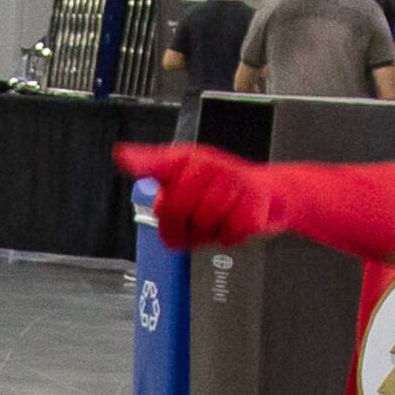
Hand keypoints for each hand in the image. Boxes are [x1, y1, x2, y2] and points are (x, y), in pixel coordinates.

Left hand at [117, 143, 284, 250]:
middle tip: (191, 228)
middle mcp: (209, 165)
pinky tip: (235, 223)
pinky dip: (229, 238)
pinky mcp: (253, 204)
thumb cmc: (223, 191)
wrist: (271, 195)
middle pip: (175, 209)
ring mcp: (233, 183)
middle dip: (180, 229)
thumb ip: (157, 176)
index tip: (123, 158)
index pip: (161, 162)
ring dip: (207, 235)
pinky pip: (228, 235)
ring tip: (217, 222)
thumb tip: (125, 157)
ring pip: (203, 225)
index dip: (142, 161)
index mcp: (189, 160)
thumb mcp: (188, 180)